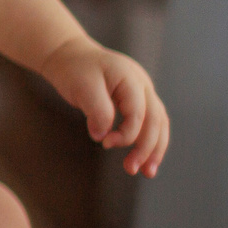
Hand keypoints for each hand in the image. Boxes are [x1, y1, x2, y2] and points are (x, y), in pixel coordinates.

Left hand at [37, 36, 169, 175]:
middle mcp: (142, 84)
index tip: (105, 143)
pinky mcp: (136, 100)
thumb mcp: (82, 87)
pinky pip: (149, 123)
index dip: (126, 133)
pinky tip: (142, 159)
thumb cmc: (73, 69)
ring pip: (159, 123)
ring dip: (154, 148)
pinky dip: (148, 141)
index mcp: (130, 77)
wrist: (68, 55)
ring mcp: (142, 91)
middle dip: (147, 148)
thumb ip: (97, 111)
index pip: (139, 113)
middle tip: (132, 170)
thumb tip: (104, 137)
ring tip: (146, 172)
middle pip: (156, 120)